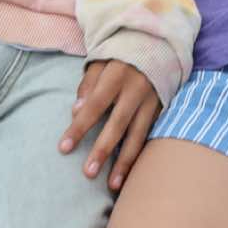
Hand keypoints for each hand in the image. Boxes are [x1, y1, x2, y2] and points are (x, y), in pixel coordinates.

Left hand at [59, 60, 161, 190]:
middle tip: (88, 173)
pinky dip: (141, 155)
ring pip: (139, 136)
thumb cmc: (122, 52)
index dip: (79, 127)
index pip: (95, 105)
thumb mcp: (102, 59)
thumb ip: (88, 84)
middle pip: (118, 125)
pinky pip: (151, 136)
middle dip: (103, 150)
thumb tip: (76, 111)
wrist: (160, 41)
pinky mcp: (164, 108)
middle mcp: (137, 90)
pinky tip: (131, 174)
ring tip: (112, 185)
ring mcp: (153, 101)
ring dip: (125, 162)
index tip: (64, 148)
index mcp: (118, 75)